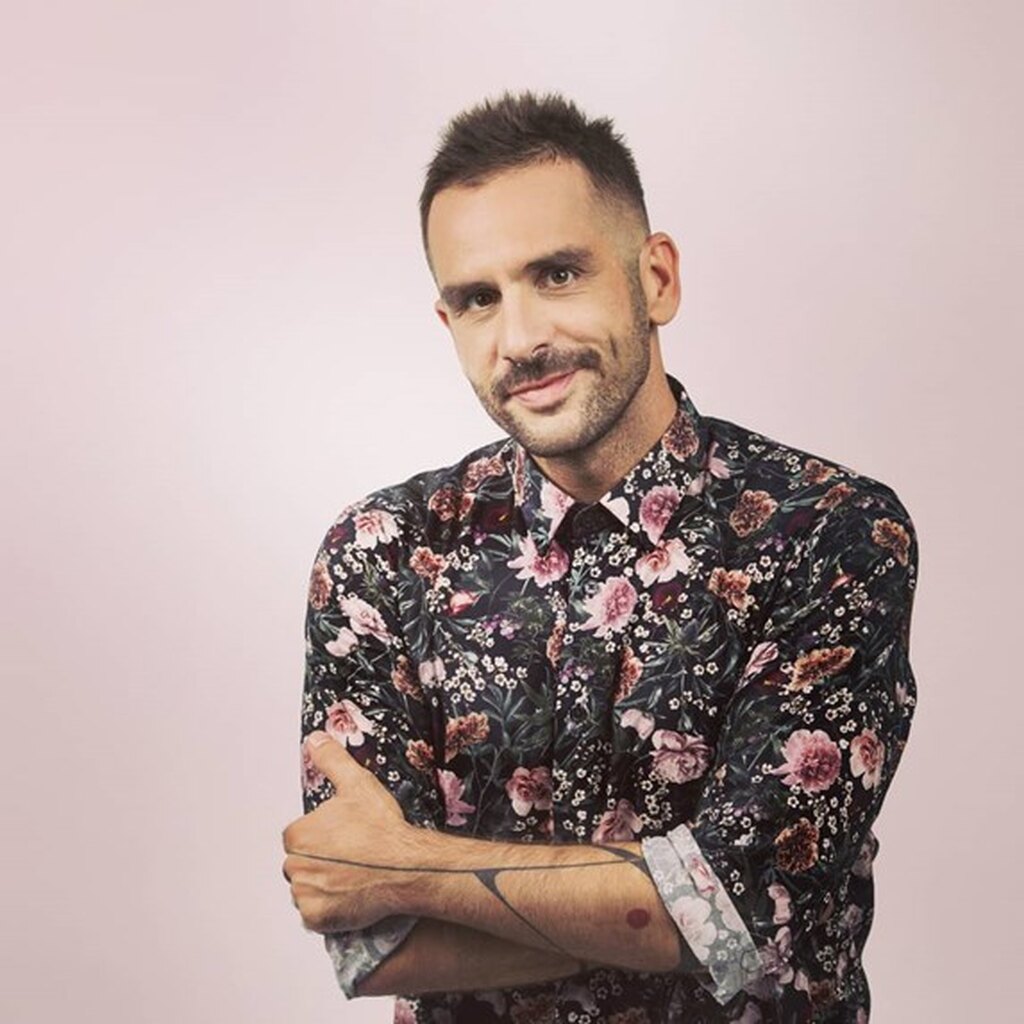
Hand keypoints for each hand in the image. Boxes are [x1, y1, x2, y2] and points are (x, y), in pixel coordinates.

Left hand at [282, 730, 414, 931]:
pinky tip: (351, 895)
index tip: (344, 837)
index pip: (300, 837)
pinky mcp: (318, 918)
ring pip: (308, 889)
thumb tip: (315, 740)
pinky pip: (316, 915)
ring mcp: (306, 895)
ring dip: (325, 885)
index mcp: (297, 835)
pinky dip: (330, 909)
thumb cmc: (382, 829)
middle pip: (302, 864)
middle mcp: (295, 867)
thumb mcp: (357, 784)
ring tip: (354, 876)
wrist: (407, 866)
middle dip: (321, 862)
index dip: (322, 836)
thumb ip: (331, 760)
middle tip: (351, 857)